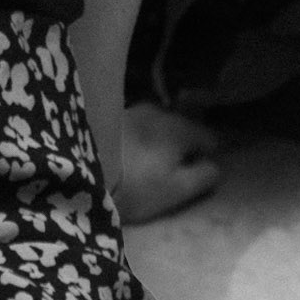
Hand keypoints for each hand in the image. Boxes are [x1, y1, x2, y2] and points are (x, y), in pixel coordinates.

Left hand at [116, 100, 220, 224]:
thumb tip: (215, 165)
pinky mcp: (112, 117)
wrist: (83, 171)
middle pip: (183, 128)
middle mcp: (159, 111)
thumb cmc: (137, 186)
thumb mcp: (178, 190)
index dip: (208, 157)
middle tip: (173, 170)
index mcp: (180, 127)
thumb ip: (204, 176)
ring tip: (151, 162)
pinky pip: (138, 125)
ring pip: (159, 125)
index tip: (198, 173)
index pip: (209, 137)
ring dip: (160, 139)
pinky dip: (141, 136)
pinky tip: (131, 153)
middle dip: (184, 145)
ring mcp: (133, 110)